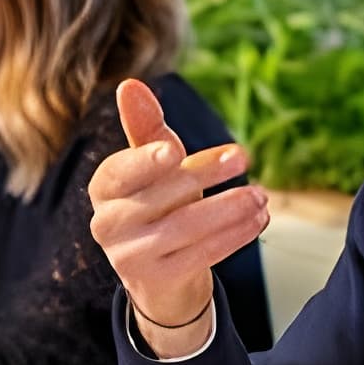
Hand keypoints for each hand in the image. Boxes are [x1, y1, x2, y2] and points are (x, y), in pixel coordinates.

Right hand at [87, 79, 267, 355]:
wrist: (160, 272)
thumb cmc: (158, 204)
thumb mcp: (154, 165)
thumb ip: (145, 128)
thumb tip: (129, 84)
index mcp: (103, 188)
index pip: (122, 170)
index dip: (146, 161)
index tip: (174, 151)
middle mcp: (106, 223)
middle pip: (161, 195)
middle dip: (205, 176)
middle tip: (244, 159)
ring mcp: (128, 256)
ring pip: (184, 227)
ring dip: (228, 209)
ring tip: (260, 196)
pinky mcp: (156, 280)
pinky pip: (201, 255)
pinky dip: (234, 236)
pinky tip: (258, 221)